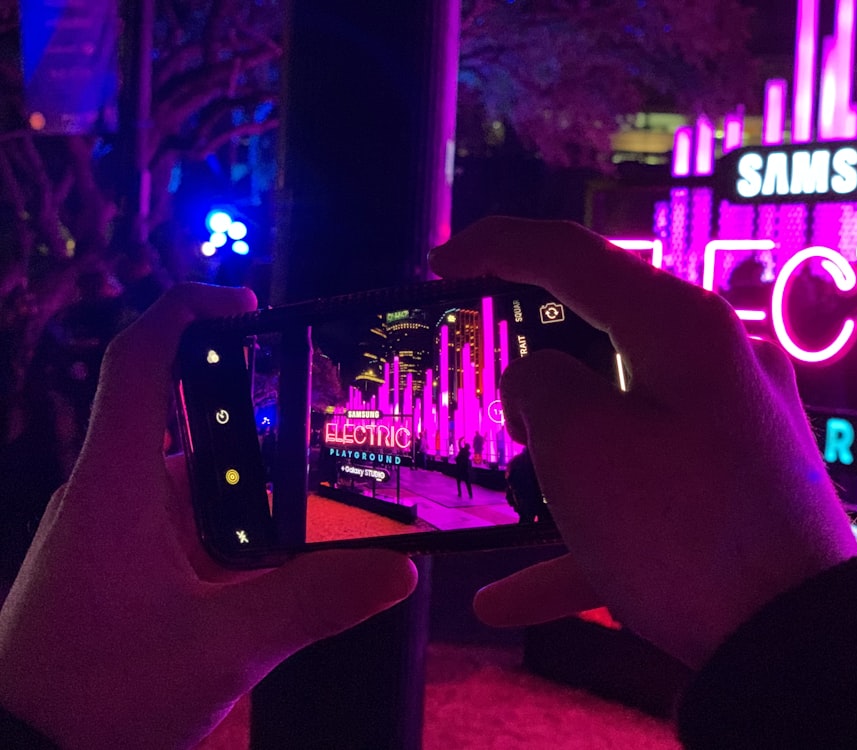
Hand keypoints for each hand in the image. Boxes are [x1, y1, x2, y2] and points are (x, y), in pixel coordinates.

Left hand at [0, 284, 416, 748]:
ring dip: (260, 498)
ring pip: (200, 489)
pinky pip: (190, 533)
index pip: (142, 360)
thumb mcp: (218, 648)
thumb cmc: (95, 695)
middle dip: (268, 431)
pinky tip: (285, 571)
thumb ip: (312, 603)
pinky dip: (239, 539)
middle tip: (338, 437)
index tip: (249, 302)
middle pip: (197, 428)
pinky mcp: (121, 572)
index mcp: (120, 484)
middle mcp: (115, 495)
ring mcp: (115, 536)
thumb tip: (396, 570)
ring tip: (330, 512)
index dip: (190, 311)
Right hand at [429, 217, 856, 668]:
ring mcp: (731, 427)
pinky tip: (510, 596)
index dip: (494, 248)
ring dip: (553, 464)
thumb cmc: (681, 529)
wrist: (802, 647)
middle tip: (486, 398)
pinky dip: (582, 534)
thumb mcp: (579, 443)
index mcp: (679, 325)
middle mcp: (715, 361)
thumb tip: (541, 380)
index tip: (439, 264)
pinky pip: (643, 496)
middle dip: (531, 370)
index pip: (570, 254)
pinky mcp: (736, 488)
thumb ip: (537, 385)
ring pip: (615, 423)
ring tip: (507, 501)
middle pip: (598, 336)